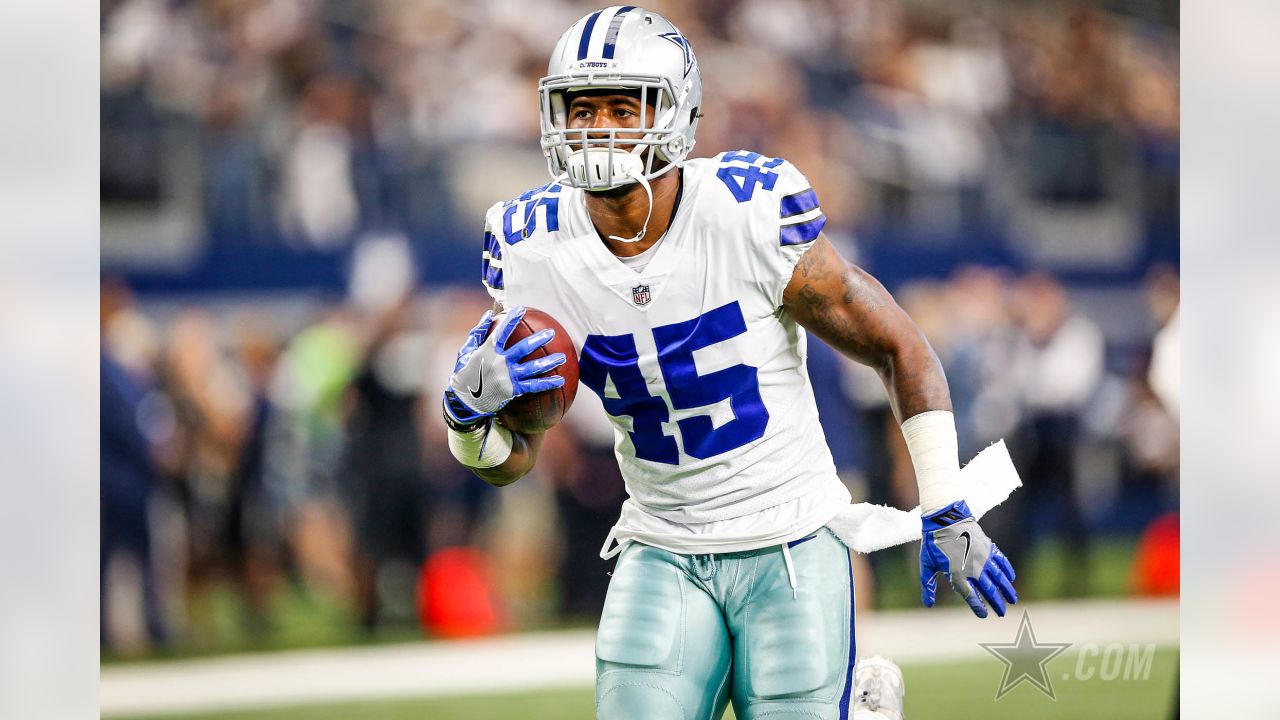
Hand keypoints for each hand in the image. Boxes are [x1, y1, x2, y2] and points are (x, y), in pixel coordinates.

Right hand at [443, 306, 565, 425]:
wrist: (465, 401)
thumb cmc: (465, 373)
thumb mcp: (466, 352)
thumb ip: (478, 333)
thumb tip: (489, 314)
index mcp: (487, 351)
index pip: (501, 332)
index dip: (511, 320)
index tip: (521, 310)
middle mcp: (499, 363)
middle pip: (522, 349)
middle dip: (538, 340)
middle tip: (551, 333)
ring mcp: (507, 378)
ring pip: (532, 368)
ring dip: (549, 362)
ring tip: (562, 357)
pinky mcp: (512, 391)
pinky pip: (533, 386)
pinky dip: (547, 383)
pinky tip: (560, 380)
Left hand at [920, 501, 1017, 617]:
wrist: (944, 518)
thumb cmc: (933, 542)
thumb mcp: (926, 564)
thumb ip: (928, 585)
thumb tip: (928, 604)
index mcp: (957, 573)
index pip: (970, 596)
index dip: (978, 607)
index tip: (984, 615)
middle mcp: (972, 567)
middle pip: (989, 590)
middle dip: (997, 603)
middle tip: (1002, 613)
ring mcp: (982, 557)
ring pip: (999, 577)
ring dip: (1007, 589)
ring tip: (1014, 600)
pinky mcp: (988, 547)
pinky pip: (1001, 561)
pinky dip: (1007, 570)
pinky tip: (1011, 578)